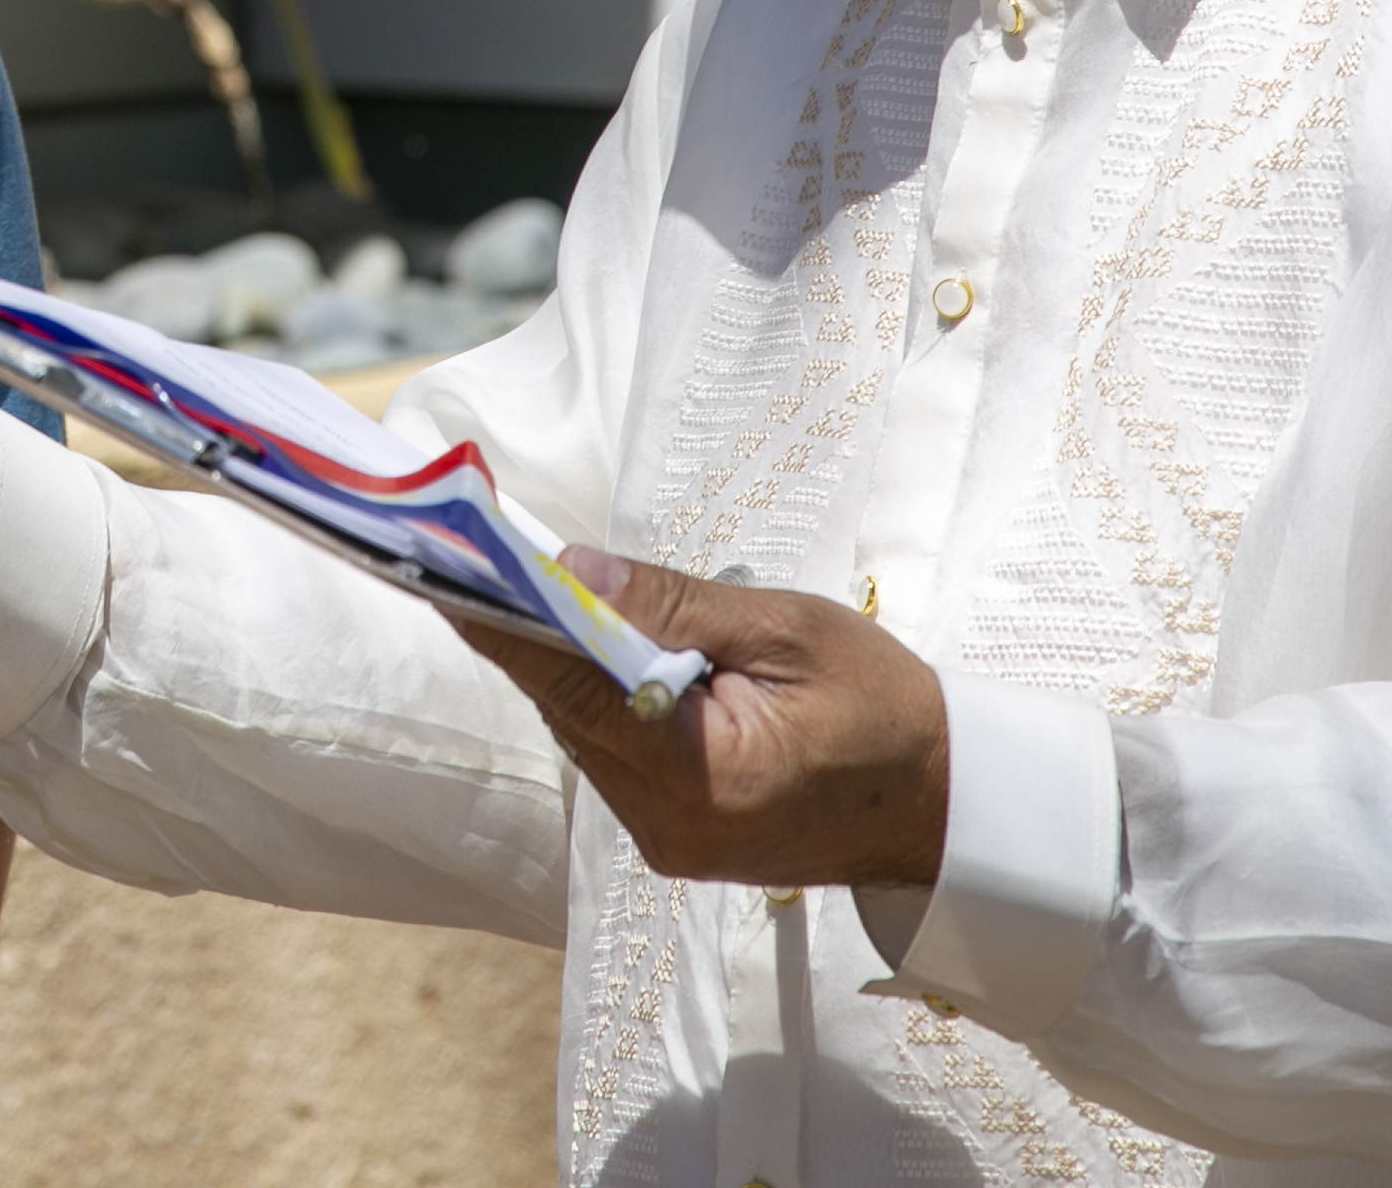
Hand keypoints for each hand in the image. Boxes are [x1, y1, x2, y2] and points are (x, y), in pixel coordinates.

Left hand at [458, 551, 949, 889]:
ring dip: (567, 663)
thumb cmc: (884, 707)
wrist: (945, 802)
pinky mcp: (673, 838)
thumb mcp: (787, 630)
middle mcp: (669, 826)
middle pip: (567, 712)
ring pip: (583, 733)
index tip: (446, 569)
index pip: (573, 692)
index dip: (507, 625)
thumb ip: (675, 604)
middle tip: (480, 550)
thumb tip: (574, 569)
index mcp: (705, 778)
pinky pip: (612, 754)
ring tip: (532, 583)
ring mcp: (668, 841)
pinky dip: (601, 698)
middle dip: (532, 631)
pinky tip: (599, 644)